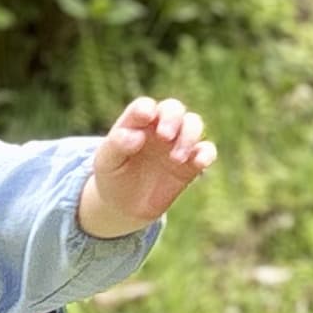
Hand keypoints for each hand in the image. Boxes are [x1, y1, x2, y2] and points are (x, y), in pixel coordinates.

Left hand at [82, 97, 217, 235]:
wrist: (125, 206)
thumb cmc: (112, 176)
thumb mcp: (106, 162)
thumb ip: (117, 144)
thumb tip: (137, 136)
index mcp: (136, 123)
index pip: (145, 106)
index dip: (146, 108)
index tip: (146, 118)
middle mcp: (159, 128)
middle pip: (174, 108)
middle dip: (172, 118)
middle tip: (164, 136)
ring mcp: (177, 144)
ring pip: (194, 124)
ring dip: (189, 135)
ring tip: (175, 159)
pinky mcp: (191, 163)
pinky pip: (206, 151)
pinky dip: (207, 153)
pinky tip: (199, 163)